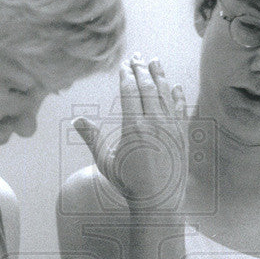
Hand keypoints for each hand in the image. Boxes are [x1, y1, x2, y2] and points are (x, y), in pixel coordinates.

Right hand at [73, 55, 187, 208]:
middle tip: (138, 57)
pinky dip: (177, 96)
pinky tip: (175, 87)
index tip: (125, 64)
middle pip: (147, 87)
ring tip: (156, 62)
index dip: (127, 75)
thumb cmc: (129, 183)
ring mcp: (171, 128)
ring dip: (159, 76)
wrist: (159, 201)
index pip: (130, 91)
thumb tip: (77, 120)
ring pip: (165, 94)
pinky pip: (180, 109)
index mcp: (133, 126)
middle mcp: (153, 122)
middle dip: (142, 70)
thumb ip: (92, 138)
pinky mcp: (182, 135)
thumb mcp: (106, 162)